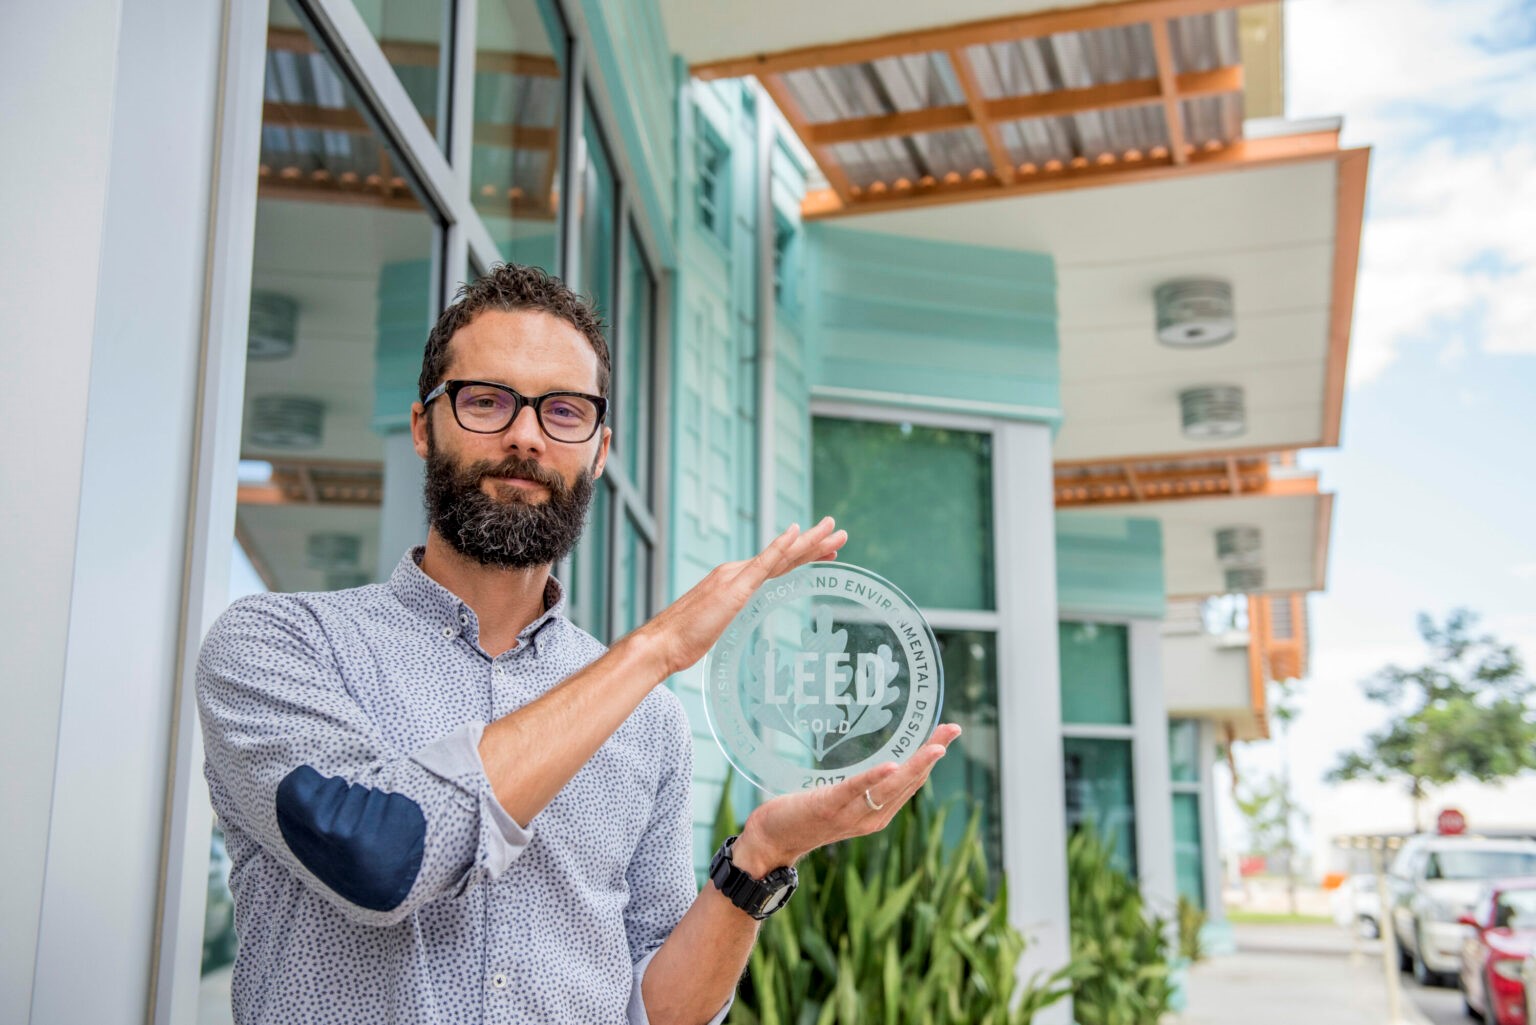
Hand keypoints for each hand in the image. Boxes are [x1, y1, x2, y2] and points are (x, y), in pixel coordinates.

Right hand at [636, 517, 846, 676]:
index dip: (802, 557)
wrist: (661, 644)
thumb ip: (727, 620)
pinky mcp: (733, 588)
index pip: (776, 566)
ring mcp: (734, 577)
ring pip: (780, 556)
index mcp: (733, 581)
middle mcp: (735, 572)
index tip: (826, 552)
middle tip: (840, 533)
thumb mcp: (714, 629)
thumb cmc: (683, 641)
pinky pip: (763, 564)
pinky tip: (796, 534)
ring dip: (809, 542)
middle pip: (784, 556)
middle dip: (814, 543)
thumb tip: (737, 625)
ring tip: (833, 532)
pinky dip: (780, 547)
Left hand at [730, 723, 962, 875]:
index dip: (931, 757)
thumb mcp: (840, 800)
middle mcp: (871, 818)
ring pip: (890, 788)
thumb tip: (877, 761)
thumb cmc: (803, 814)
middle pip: (909, 783)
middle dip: (932, 755)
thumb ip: (859, 788)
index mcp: (877, 814)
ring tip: (937, 746)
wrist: (770, 840)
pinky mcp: (828, 807)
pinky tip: (892, 765)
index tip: (949, 732)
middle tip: (953, 728)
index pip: (912, 782)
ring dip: (915, 765)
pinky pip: (855, 791)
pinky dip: (875, 779)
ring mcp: (851, 815)